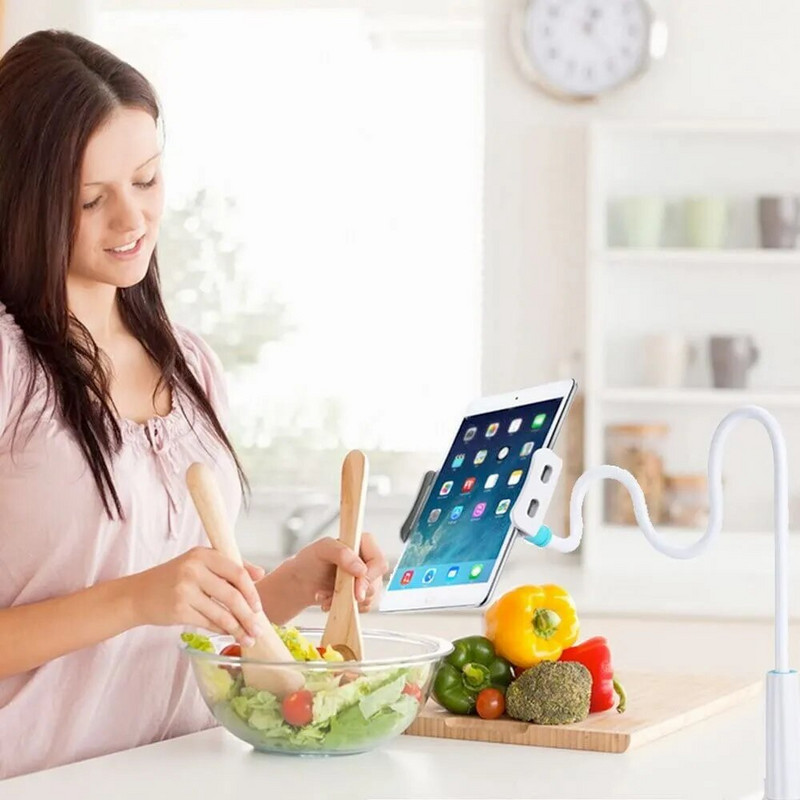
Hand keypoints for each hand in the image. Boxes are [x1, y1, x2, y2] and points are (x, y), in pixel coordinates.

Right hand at [129, 546, 266, 645]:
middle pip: (232, 596)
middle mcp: (194, 570)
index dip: (252, 592)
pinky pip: (208, 623)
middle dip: (249, 616)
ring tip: (249, 639)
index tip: (259, 607)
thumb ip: (231, 566)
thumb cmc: (174, 577)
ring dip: (238, 629)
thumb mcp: (200, 563)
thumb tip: (261, 573)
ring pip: (221, 613)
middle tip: (259, 630)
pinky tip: (230, 635)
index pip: (237, 573)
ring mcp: (185, 590)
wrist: (138, 594)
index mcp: (203, 554)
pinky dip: (221, 631)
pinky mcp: (178, 610)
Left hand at [290, 533, 388, 612]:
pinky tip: (331, 600)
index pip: (379, 562)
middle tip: (335, 593)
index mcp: (363, 543)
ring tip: (328, 596)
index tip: (356, 591)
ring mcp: (365, 577)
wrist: (301, 581)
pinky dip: (347, 608)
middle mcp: (368, 560)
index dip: (370, 578)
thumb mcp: (322, 549)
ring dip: (348, 601)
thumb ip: (342, 553)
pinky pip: (362, 606)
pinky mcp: (361, 592)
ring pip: (370, 597)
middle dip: (354, 593)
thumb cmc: (309, 561)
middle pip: (376, 583)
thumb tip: (361, 569)